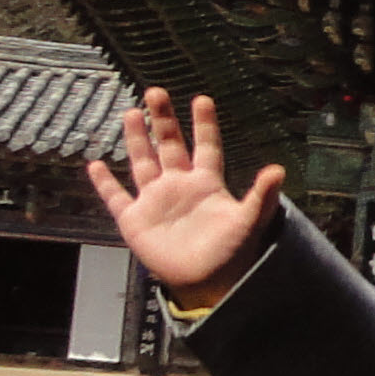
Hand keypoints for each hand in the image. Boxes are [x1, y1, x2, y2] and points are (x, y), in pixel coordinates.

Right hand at [88, 89, 283, 295]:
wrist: (210, 283)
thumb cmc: (234, 254)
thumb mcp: (250, 221)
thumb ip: (262, 195)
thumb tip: (278, 169)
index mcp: (207, 185)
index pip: (206, 147)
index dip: (204, 124)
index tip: (202, 99)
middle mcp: (180, 187)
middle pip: (170, 146)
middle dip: (163, 120)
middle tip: (156, 92)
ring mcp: (156, 201)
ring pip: (143, 163)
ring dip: (137, 140)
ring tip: (131, 113)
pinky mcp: (136, 220)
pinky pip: (116, 197)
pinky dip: (104, 183)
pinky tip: (95, 165)